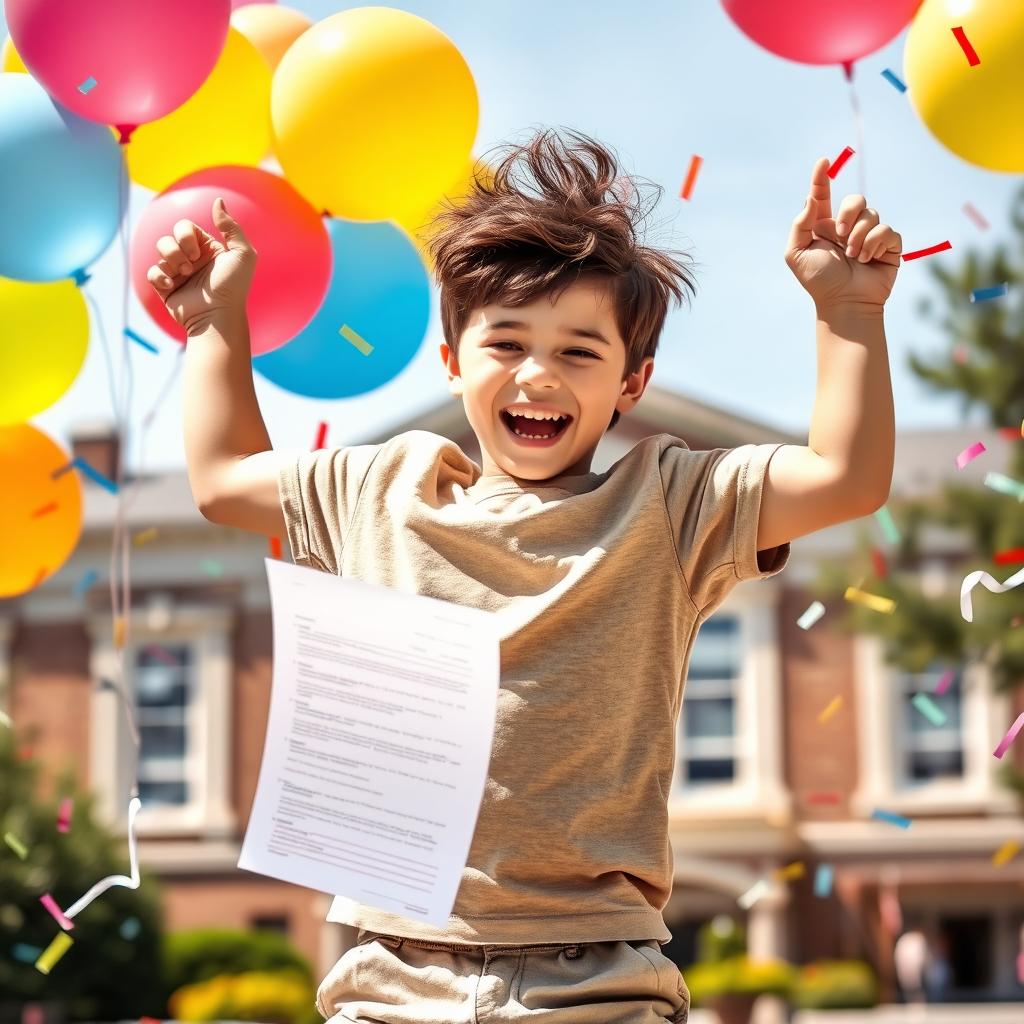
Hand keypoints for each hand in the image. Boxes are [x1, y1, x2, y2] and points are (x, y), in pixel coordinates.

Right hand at [146, 198, 257, 335]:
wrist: (217, 316)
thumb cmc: (233, 287)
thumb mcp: (242, 254)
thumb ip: (231, 226)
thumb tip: (217, 201)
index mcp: (207, 249)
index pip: (184, 227)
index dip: (186, 235)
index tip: (198, 253)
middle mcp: (192, 259)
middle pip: (169, 237)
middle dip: (177, 248)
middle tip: (191, 265)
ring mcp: (178, 274)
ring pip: (160, 251)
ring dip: (170, 260)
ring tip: (184, 275)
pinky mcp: (166, 288)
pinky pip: (152, 272)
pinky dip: (159, 276)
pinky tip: (171, 286)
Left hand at [784, 157, 901, 314]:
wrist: (844, 302)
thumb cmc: (819, 281)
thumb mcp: (797, 254)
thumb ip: (800, 225)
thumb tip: (811, 199)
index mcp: (824, 226)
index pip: (822, 196)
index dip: (821, 178)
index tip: (822, 161)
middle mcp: (847, 227)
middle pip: (856, 199)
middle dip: (850, 212)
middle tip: (841, 234)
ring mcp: (869, 234)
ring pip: (872, 214)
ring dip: (860, 236)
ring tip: (854, 257)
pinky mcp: (888, 244)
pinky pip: (886, 229)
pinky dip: (875, 243)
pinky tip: (868, 260)